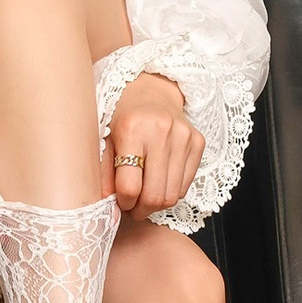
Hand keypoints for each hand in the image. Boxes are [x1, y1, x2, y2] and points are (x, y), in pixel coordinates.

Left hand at [99, 70, 203, 218]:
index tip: (121, 202)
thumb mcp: (104, 140)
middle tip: (133, 208)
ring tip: (145, 197)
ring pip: (172, 195)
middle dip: (141, 210)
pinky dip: (170, 191)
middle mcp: (161, 131)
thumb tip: (107, 208)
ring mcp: (183, 137)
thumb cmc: (122, 118)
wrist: (151, 93)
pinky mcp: (198, 142)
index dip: (124, 202)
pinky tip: (159, 182)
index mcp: (132, 129)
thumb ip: (104, 173)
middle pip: (155, 195)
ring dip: (156, 204)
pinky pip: (185, 185)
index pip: (130, 186)